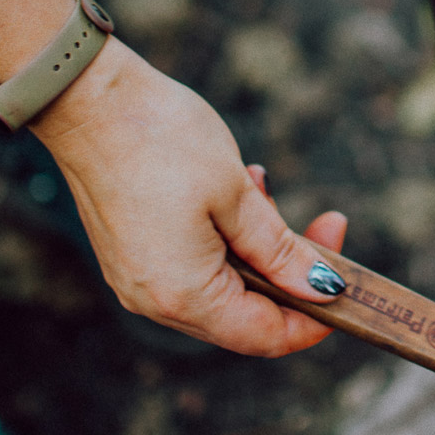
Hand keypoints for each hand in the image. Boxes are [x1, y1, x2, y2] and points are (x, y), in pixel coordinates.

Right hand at [30, 38, 347, 354]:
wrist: (86, 99)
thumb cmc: (162, 140)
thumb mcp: (237, 194)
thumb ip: (280, 249)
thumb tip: (321, 287)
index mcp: (183, 296)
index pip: (265, 336)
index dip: (315, 318)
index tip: (348, 280)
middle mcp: (155, 301)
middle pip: (246, 315)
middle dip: (292, 274)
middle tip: (324, 222)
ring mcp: (138, 280)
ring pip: (223, 287)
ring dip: (259, 250)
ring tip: (264, 190)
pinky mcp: (131, 256)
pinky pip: (194, 266)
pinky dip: (226, 239)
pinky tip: (235, 193)